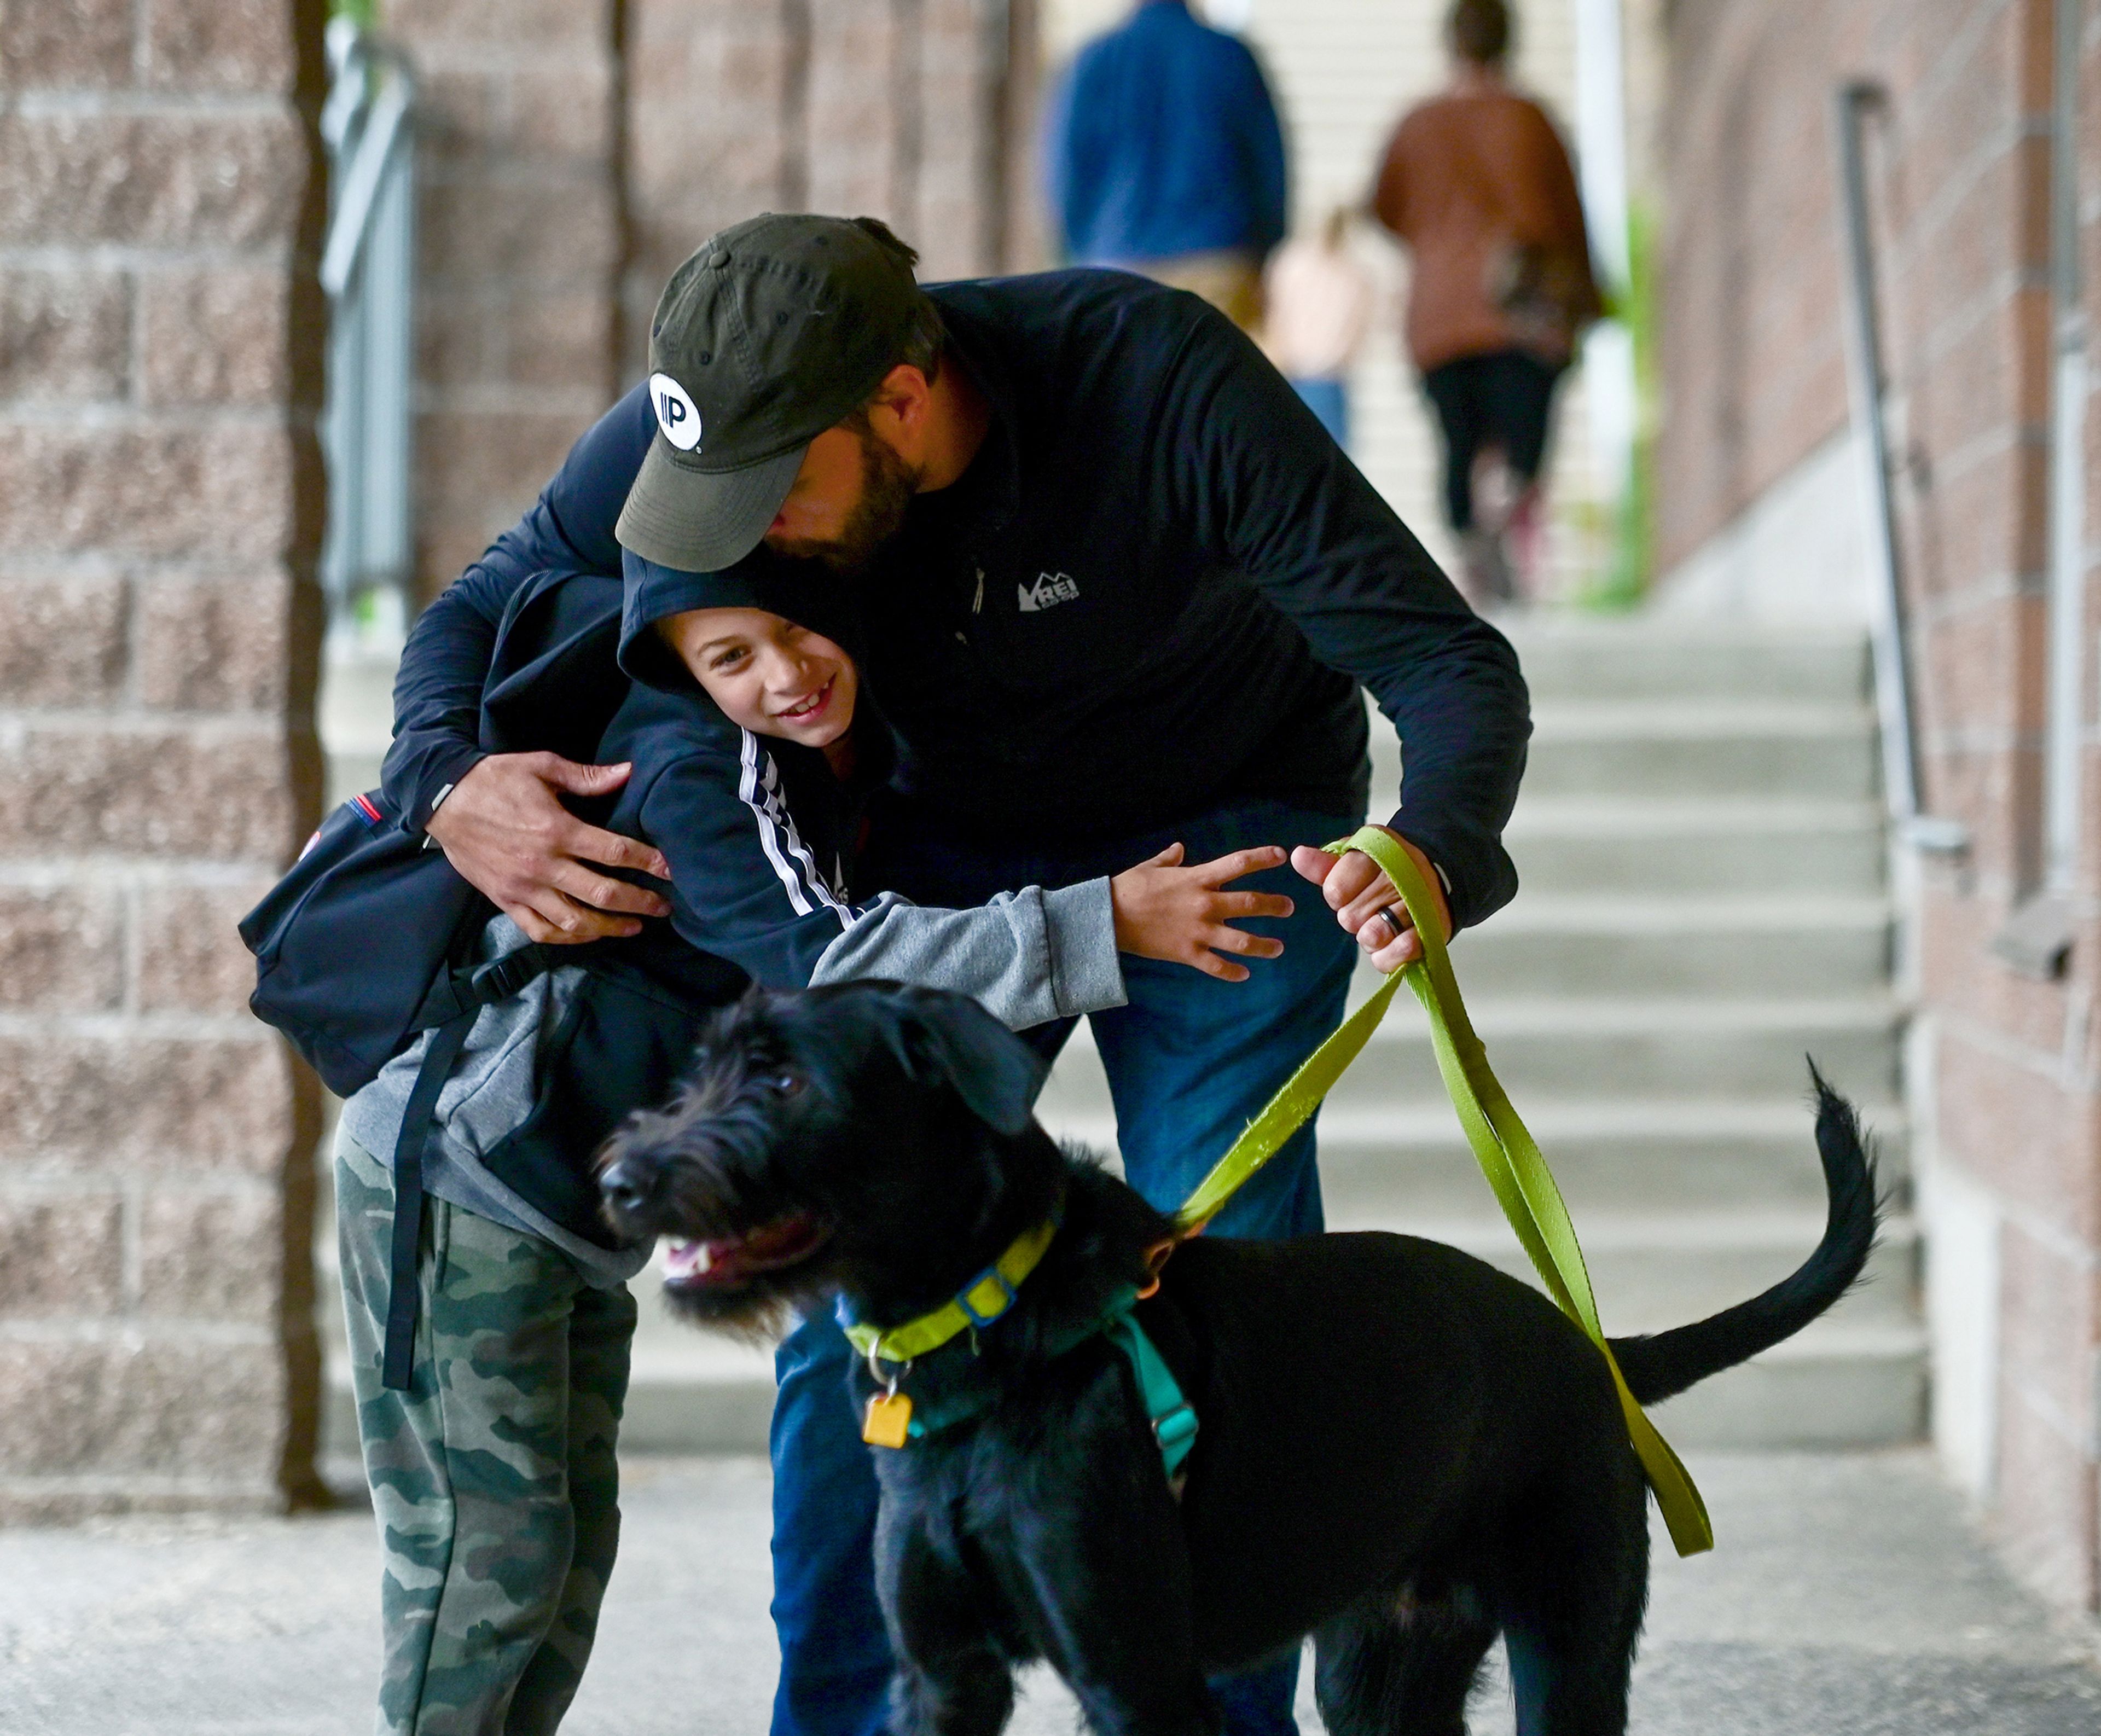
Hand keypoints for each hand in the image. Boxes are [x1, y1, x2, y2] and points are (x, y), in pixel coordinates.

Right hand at [424, 753, 673, 943]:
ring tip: (635, 926)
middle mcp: (542, 865)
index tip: (670, 870)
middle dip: (639, 902)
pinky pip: (541, 930)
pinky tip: (589, 935)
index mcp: (556, 830)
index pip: (613, 851)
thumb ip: (586, 776)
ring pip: (574, 921)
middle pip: (601, 894)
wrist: (443, 800)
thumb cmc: (494, 779)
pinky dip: (568, 938)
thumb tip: (627, 772)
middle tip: (663, 906)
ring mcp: (523, 888)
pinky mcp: (505, 900)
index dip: (647, 861)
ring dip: (609, 928)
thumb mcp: (541, 766)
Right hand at [1110, 843, 1293, 982]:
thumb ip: (1169, 858)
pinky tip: (1244, 975)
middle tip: (1289, 908)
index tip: (1281, 856)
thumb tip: (1178, 848)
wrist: (1108, 918)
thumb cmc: (1129, 889)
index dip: (1262, 858)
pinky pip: (1216, 966)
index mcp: (1197, 878)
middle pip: (1249, 903)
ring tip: (1278, 948)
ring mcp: (1197, 931)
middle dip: (1273, 905)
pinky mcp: (1187, 953)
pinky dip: (1232, 972)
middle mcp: (1203, 904)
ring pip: (1240, 940)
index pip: (1238, 864)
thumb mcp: (1150, 867)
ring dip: (1263, 945)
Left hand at [1289, 826, 1449, 972]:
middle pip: (1350, 917)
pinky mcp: (1430, 931)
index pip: (1335, 890)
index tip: (1351, 891)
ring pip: (1372, 936)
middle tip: (1369, 909)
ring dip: (1370, 937)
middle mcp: (1397, 876)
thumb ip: (1325, 865)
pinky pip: (1396, 953)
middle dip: (1355, 917)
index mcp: (1375, 854)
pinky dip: (1387, 956)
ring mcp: (1416, 904)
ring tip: (1380, 925)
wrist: (1435, 879)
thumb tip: (1297, 856)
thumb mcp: (1355, 861)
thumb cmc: (1386, 873)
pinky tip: (1390, 944)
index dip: (1338, 896)